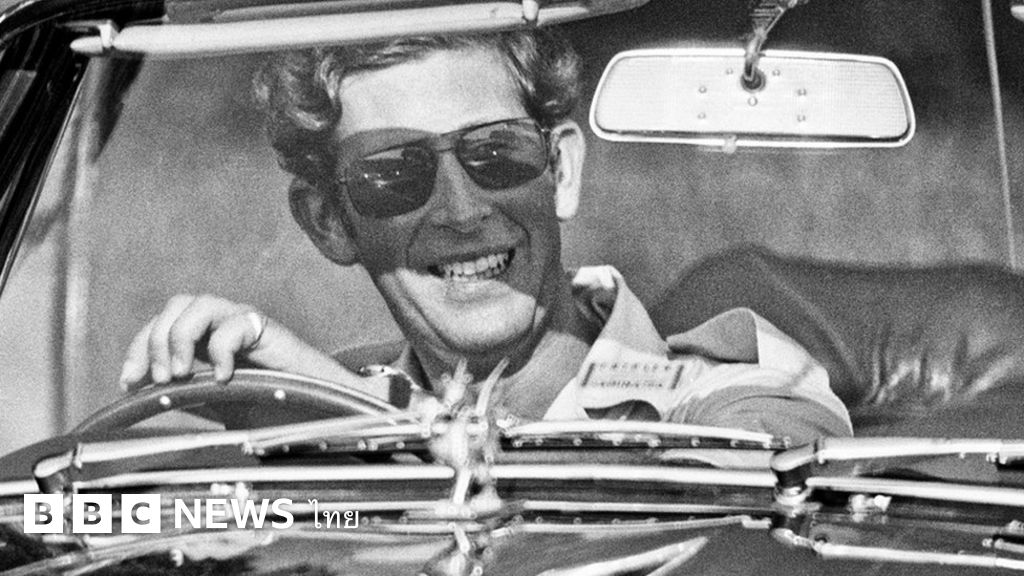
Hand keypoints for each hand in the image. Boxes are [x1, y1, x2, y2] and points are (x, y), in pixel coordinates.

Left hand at [119, 294, 354, 389]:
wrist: (325, 411)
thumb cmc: (278, 410)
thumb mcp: (221, 406)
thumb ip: (191, 397)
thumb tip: (147, 398)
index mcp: (208, 341)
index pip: (161, 326)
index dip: (138, 349)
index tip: (128, 384)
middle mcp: (225, 326)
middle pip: (175, 305)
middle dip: (155, 341)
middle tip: (160, 379)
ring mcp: (247, 324)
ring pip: (199, 303)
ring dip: (179, 337)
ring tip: (181, 373)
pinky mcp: (269, 331)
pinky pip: (234, 324)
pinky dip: (219, 349)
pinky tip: (223, 378)